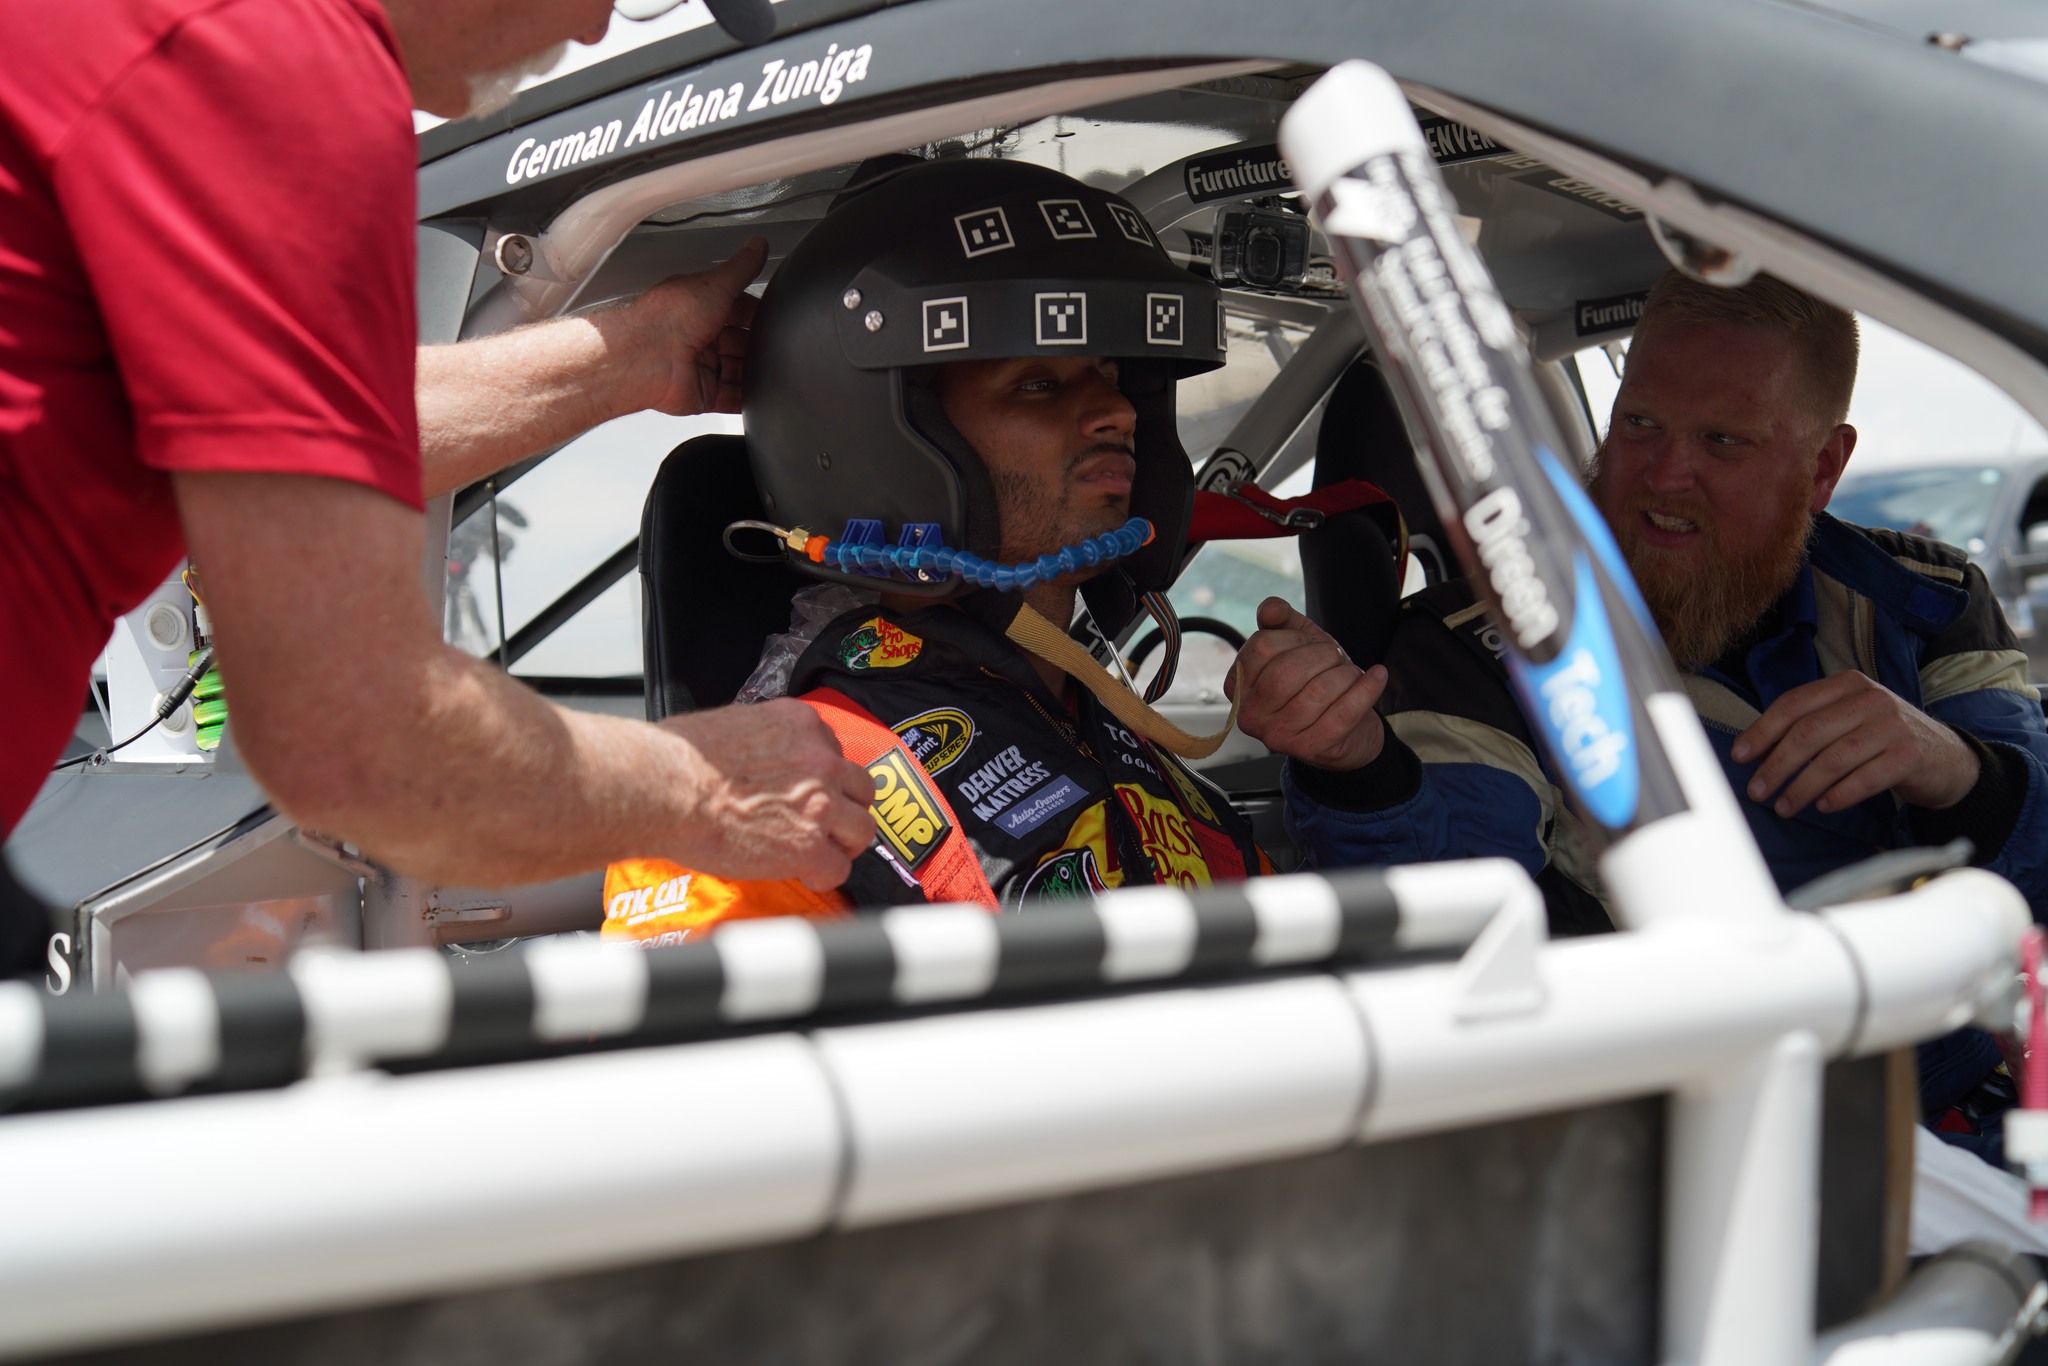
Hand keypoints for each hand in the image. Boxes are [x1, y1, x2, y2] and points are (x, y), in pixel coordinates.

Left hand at [619, 236, 767, 415]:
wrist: (647, 359)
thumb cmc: (668, 318)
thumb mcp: (715, 283)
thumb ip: (741, 268)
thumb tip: (757, 246)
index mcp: (698, 306)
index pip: (736, 308)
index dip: (755, 312)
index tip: (773, 314)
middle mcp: (698, 335)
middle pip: (739, 342)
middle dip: (756, 344)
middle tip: (771, 344)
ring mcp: (700, 366)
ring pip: (737, 371)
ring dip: (753, 371)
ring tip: (769, 369)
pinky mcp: (702, 393)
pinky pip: (730, 398)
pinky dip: (745, 398)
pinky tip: (758, 395)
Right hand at [658, 698, 876, 888]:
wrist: (665, 787)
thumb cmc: (678, 758)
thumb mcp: (730, 724)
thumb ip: (761, 740)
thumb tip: (756, 757)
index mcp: (799, 724)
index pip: (833, 750)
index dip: (824, 777)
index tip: (811, 790)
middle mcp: (819, 758)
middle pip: (860, 787)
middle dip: (845, 807)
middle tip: (828, 823)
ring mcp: (820, 804)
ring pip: (861, 828)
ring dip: (843, 842)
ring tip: (823, 852)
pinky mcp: (808, 846)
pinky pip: (837, 868)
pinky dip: (823, 875)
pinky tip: (804, 875)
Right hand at [1227, 597, 1387, 770]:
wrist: (1343, 728)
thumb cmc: (1313, 680)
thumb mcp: (1296, 643)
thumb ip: (1281, 619)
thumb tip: (1271, 609)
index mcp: (1238, 686)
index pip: (1262, 646)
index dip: (1293, 636)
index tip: (1308, 642)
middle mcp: (1250, 716)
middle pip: (1287, 670)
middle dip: (1322, 655)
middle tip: (1335, 656)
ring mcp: (1278, 736)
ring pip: (1319, 691)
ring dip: (1345, 673)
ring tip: (1351, 672)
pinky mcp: (1311, 749)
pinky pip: (1345, 712)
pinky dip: (1367, 688)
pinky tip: (1377, 675)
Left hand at [1731, 671, 1979, 816]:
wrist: (1946, 758)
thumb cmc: (1883, 740)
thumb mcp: (1849, 719)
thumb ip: (1810, 725)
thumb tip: (1753, 750)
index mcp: (1848, 684)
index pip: (1794, 704)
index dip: (1762, 731)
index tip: (1740, 756)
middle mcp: (1871, 699)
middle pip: (1809, 732)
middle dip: (1776, 765)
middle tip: (1757, 791)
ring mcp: (1893, 726)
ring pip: (1833, 759)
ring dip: (1802, 787)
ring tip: (1784, 806)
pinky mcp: (1910, 755)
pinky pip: (1864, 779)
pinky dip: (1839, 795)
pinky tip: (1823, 806)